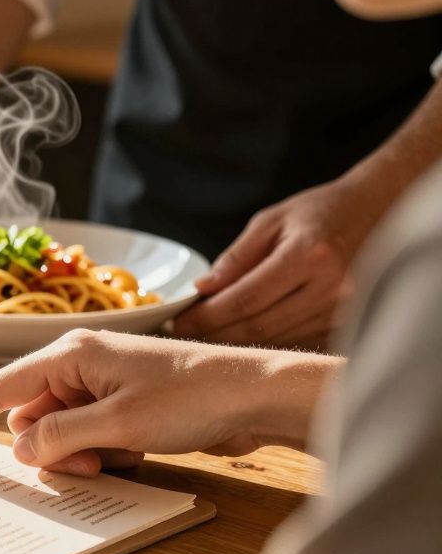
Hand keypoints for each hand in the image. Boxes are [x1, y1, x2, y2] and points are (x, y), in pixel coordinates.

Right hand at [0, 330, 337, 476]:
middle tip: (90, 461)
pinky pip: (89, 439)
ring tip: (123, 454)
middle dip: (47, 449)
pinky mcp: (123, 406)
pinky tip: (140, 451)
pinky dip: (104, 453)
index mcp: (68, 352)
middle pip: (29, 418)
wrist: (256, 395)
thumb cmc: (191, 396)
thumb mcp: (117, 425)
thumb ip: (57, 438)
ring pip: (59, 434)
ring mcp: (101, 385)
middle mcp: (78, 363)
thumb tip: (20, 451)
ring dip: (79, 455)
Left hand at [174, 179, 387, 347]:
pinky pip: (297, 342)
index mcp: (308, 255)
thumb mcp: (270, 222)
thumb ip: (236, 258)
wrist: (377, 211)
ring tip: (207, 334)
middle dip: (215, 333)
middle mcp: (330, 286)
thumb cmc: (318, 213)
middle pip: (260, 326)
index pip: (246, 298)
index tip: (177, 321)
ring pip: (277, 340)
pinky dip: (266, 342)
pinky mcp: (347, 323)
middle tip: (184, 333)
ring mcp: (343, 309)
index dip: (207, 316)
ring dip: (237, 342)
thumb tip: (202, 290)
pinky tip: (242, 335)